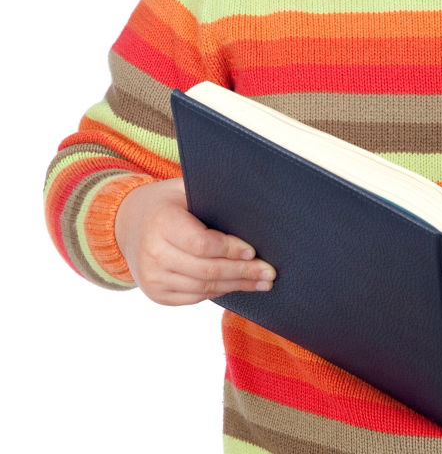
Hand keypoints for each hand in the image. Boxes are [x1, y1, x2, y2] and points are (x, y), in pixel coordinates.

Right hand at [114, 177, 275, 304]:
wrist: (127, 224)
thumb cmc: (167, 202)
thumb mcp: (183, 188)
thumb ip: (211, 194)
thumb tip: (253, 201)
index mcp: (161, 222)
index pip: (202, 244)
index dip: (230, 250)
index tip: (253, 251)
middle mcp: (153, 253)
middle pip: (206, 270)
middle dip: (242, 272)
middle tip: (269, 273)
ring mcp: (152, 278)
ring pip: (203, 288)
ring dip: (236, 286)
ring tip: (262, 282)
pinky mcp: (156, 294)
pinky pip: (194, 297)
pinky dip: (219, 292)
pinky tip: (238, 286)